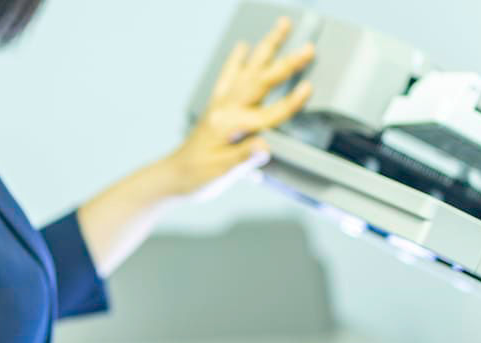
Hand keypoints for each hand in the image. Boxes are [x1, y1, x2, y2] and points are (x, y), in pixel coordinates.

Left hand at [74, 18, 313, 276]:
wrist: (172, 176)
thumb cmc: (197, 178)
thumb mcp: (222, 173)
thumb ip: (244, 158)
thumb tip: (265, 146)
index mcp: (230, 127)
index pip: (268, 114)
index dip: (290, 103)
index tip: (308, 88)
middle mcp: (225, 110)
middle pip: (260, 82)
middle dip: (285, 65)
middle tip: (307, 48)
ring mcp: (220, 104)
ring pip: (247, 70)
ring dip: (266, 48)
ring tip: (282, 26)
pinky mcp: (216, 105)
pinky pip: (227, 76)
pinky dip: (236, 60)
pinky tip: (242, 46)